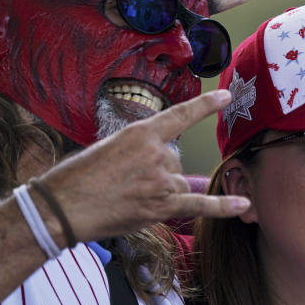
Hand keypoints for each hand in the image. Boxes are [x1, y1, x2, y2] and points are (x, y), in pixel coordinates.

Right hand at [39, 89, 248, 242]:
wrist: (62, 208)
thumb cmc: (76, 177)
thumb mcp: (106, 148)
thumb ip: (137, 151)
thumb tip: (154, 164)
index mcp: (140, 133)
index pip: (181, 115)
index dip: (205, 105)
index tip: (226, 96)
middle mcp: (156, 154)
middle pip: (174, 160)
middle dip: (155, 171)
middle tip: (123, 181)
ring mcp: (161, 181)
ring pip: (177, 182)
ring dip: (160, 190)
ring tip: (127, 196)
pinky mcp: (161, 207)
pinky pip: (199, 204)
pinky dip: (223, 206)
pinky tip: (243, 203)